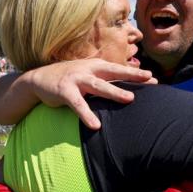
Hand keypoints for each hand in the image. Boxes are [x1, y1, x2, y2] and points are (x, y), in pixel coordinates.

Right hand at [27, 58, 156, 128]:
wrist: (38, 79)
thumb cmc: (71, 79)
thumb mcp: (89, 76)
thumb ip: (106, 81)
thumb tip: (129, 89)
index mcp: (97, 66)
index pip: (120, 70)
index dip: (136, 74)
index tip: (154, 79)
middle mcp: (89, 69)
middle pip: (114, 72)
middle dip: (132, 75)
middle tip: (149, 79)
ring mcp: (76, 79)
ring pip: (99, 85)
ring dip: (115, 91)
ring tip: (130, 99)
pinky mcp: (64, 91)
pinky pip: (78, 104)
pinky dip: (87, 114)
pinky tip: (96, 125)